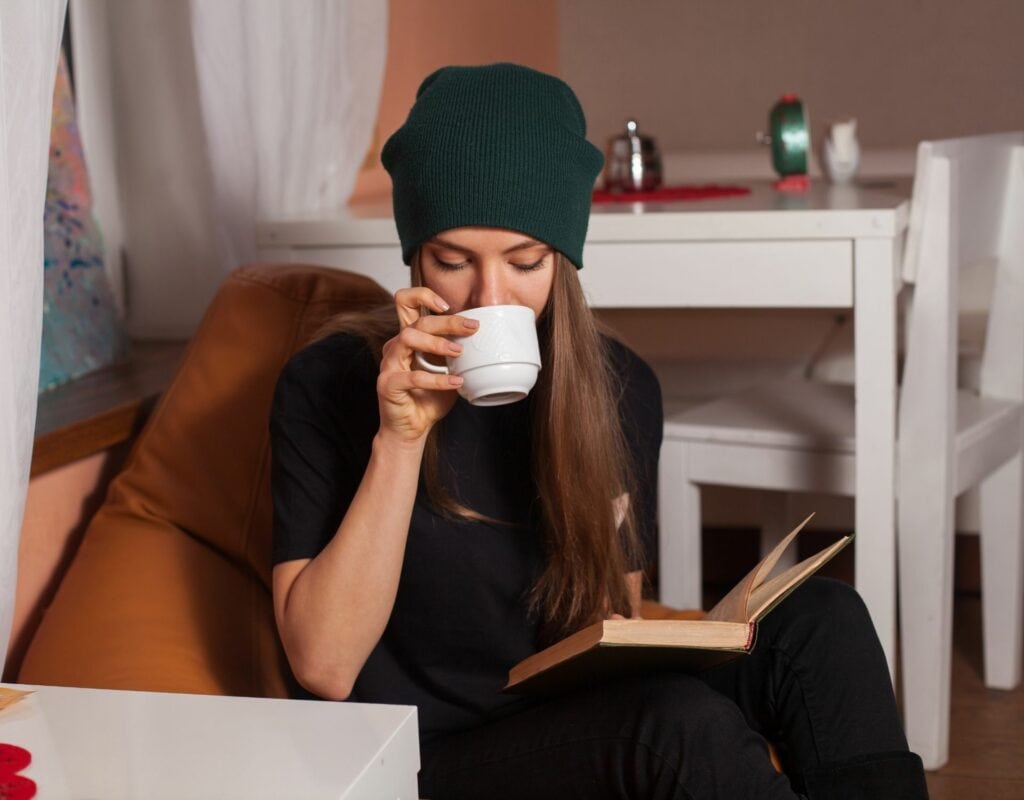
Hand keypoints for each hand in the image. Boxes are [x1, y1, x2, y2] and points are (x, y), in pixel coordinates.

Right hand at [376, 287, 479, 444]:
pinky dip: (438, 379)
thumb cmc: (429, 397)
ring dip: (437, 343)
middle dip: (447, 321)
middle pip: (416, 320)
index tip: (448, 305)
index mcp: (408, 337)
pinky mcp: (388, 384)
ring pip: (408, 338)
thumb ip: (457, 351)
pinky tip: (456, 381)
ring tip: (460, 352)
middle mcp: (395, 346)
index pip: (406, 302)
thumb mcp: (448, 368)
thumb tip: (486, 336)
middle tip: (472, 327)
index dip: (423, 295)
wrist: (413, 427)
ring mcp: (389, 364)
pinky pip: (413, 377)